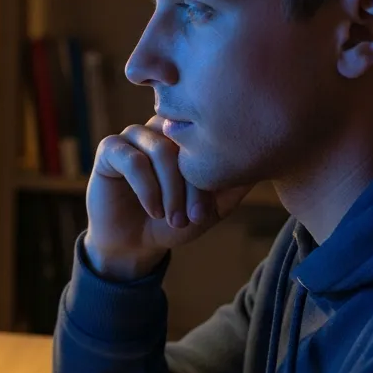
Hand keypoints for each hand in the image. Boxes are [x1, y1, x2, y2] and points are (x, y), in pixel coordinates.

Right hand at [83, 116, 253, 279]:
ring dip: (170, 189)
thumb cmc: (173, 221)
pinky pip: (133, 160)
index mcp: (186, 136)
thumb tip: (262, 163)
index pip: (206, 141)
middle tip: (193, 217)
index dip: (210, 176)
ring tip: (173, 217)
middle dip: (192, 184)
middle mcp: (161, 129)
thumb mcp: (211, 208)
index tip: (209, 213)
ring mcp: (134, 136)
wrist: (134, 243)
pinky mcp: (110, 149)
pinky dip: (147, 189)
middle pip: (185, 142)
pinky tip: (153, 210)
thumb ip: (233, 187)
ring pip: (161, 151)